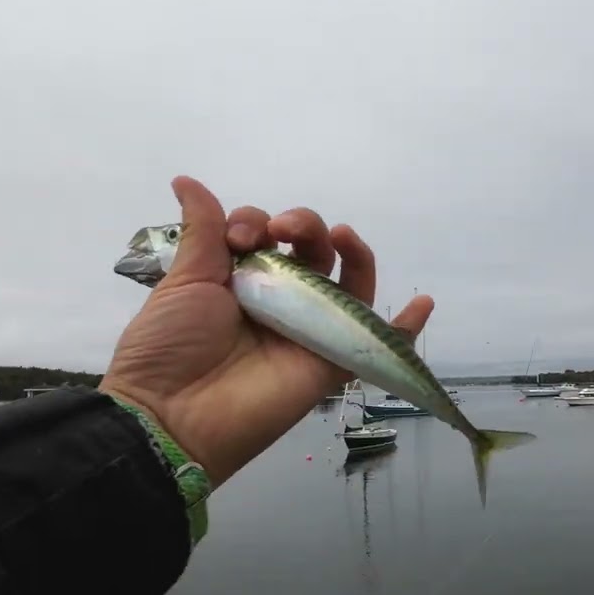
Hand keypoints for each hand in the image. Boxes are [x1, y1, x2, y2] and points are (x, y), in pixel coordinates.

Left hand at [99, 176, 434, 485]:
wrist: (172, 414)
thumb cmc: (170, 346)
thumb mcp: (183, 281)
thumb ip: (202, 232)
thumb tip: (188, 181)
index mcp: (240, 279)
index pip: (266, 234)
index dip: (256, 222)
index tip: (236, 237)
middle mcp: (278, 301)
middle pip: (311, 251)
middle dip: (302, 224)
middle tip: (279, 231)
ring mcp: (307, 330)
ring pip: (346, 282)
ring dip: (351, 251)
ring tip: (339, 234)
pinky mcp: (328, 362)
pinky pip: (376, 342)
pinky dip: (406, 327)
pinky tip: (423, 302)